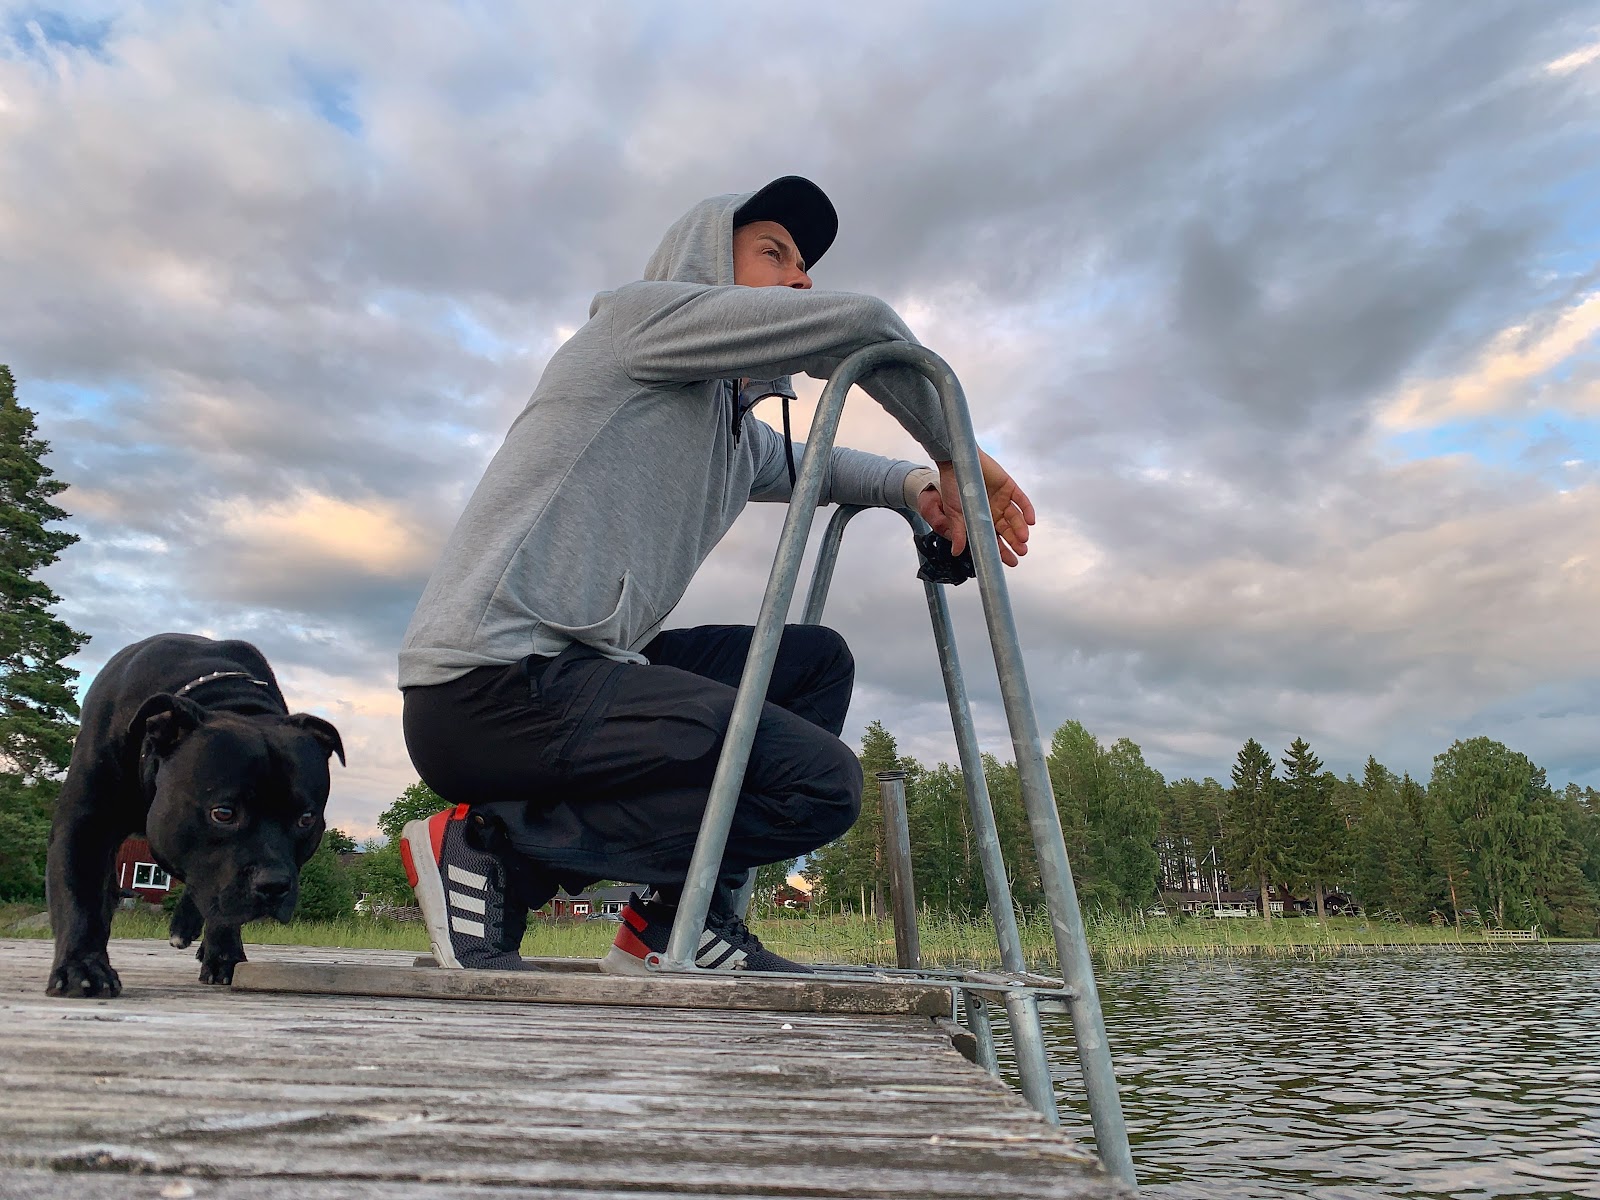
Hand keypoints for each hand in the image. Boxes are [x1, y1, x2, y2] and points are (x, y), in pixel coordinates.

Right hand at [916, 450, 1034, 566]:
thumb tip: (956, 552)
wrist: (955, 462)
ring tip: (1023, 539)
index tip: (1011, 562)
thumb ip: (958, 532)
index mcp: (982, 519)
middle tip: (1021, 552)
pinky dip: (1027, 510)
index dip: (1003, 551)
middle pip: (1008, 530)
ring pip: (1016, 518)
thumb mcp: (954, 513)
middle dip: (1015, 542)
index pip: (995, 538)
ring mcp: (1003, 499)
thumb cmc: (952, 487)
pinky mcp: (1009, 487)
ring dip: (1021, 529)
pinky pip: (1022, 500)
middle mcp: (994, 511)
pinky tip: (1030, 521)